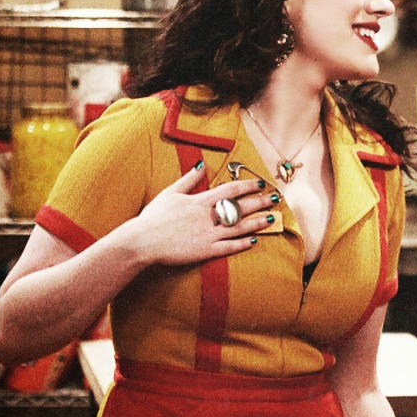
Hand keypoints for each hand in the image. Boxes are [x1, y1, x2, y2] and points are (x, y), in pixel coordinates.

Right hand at [121, 163, 276, 266]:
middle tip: (275, 198)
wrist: (141, 242)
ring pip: (238, 227)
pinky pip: (227, 247)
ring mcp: (207, 235)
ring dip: (256, 222)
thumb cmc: (152, 217)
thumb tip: (201, 165)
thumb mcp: (169, 193)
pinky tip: (254, 241)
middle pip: (239, 207)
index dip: (247, 186)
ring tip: (271, 218)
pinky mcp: (204, 251)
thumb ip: (188, 180)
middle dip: (259, 202)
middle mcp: (206, 217)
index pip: (229, 190)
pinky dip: (241, 244)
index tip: (260, 183)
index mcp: (199, 201)